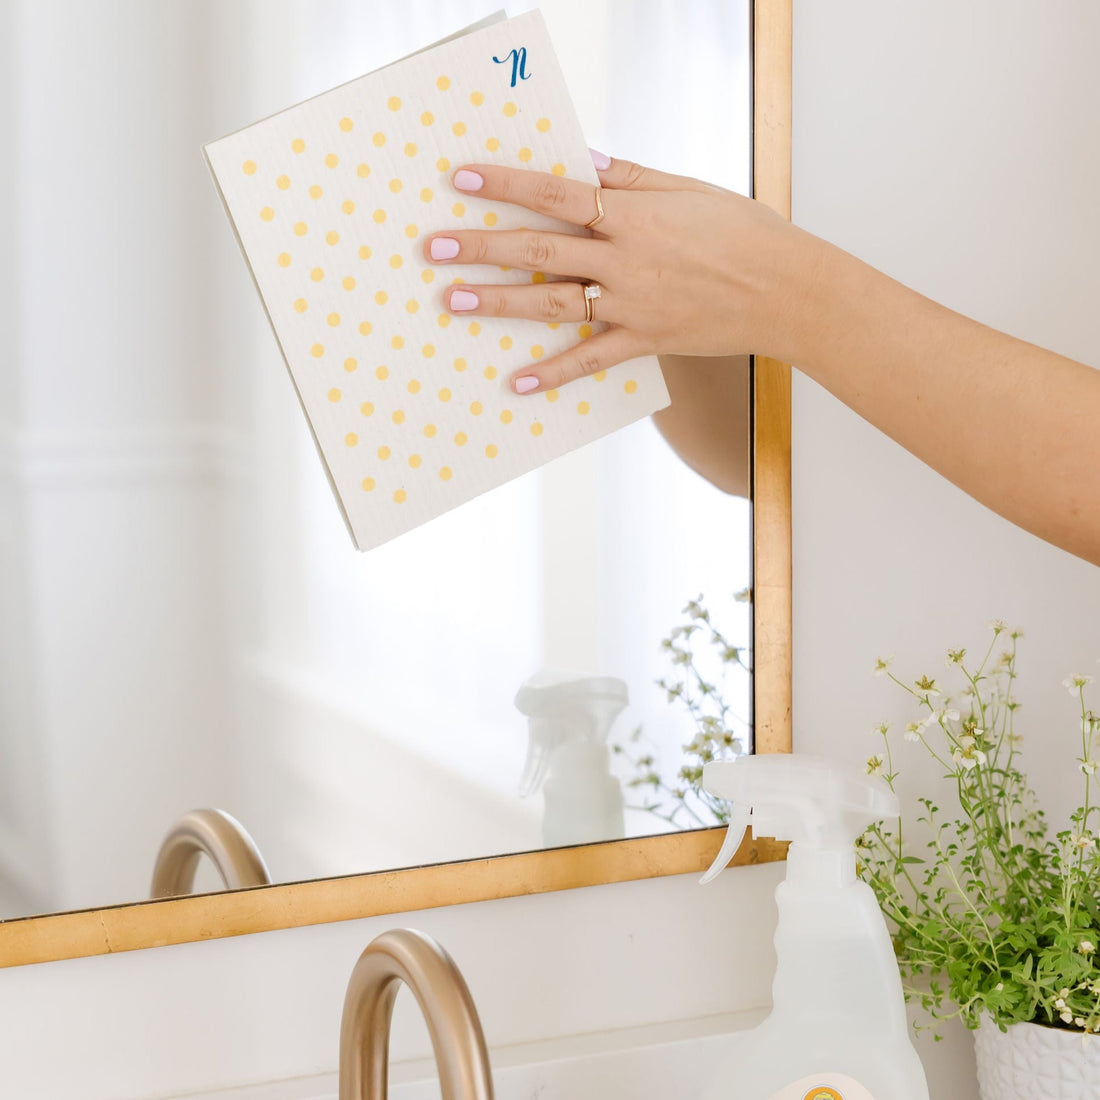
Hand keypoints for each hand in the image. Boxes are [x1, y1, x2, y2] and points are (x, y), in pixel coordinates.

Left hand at [421, 150, 808, 395]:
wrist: (786, 290)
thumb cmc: (743, 231)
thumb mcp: (688, 189)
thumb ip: (631, 176)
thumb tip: (581, 159)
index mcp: (634, 213)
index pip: (557, 193)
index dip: (507, 186)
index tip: (462, 180)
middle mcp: (625, 259)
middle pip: (540, 250)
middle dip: (482, 247)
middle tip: (435, 247)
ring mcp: (632, 304)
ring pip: (553, 303)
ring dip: (499, 303)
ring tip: (453, 300)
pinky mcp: (644, 340)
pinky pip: (591, 359)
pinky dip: (553, 373)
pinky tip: (516, 383)